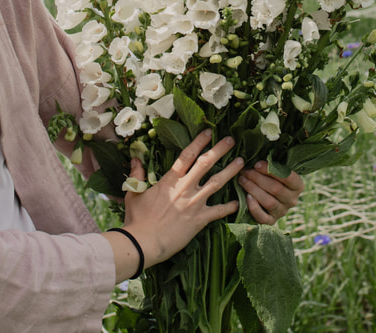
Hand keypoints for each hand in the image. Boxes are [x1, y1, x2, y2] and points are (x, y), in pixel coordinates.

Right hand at [120, 130, 243, 268]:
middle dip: (220, 150)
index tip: (208, 132)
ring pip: (217, 183)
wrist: (143, 243)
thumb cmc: (137, 220)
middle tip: (231, 140)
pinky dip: (230, 206)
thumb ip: (137, 175)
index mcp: (169, 180)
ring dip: (230, 171)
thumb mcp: (134, 194)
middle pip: (206, 163)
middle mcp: (185, 188)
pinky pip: (219, 211)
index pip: (187, 155)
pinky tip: (238, 201)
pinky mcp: (199, 220)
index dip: (198, 142)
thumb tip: (135, 158)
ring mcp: (194, 203)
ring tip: (242, 162)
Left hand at [238, 162, 304, 224]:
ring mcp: (282, 212)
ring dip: (253, 189)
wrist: (267, 196)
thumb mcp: (275, 169)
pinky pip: (263, 217)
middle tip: (244, 171)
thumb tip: (261, 148)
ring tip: (242, 180)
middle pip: (276, 189)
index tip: (256, 164)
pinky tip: (246, 197)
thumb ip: (272, 162)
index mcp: (298, 185)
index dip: (271, 170)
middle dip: (258, 178)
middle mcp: (293, 200)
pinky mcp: (271, 221)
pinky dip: (254, 207)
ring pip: (269, 201)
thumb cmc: (270, 177)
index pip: (288, 177)